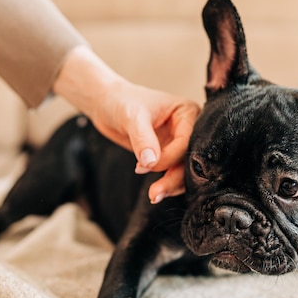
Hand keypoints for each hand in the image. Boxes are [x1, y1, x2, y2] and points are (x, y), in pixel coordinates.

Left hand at [53, 46, 200, 202]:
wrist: (108, 105)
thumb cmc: (122, 102)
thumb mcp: (132, 117)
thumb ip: (143, 139)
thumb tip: (151, 163)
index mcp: (188, 112)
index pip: (187, 141)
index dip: (170, 157)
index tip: (146, 166)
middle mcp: (189, 128)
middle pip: (190, 159)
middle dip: (174, 178)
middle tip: (155, 194)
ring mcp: (180, 143)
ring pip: (184, 170)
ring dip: (171, 185)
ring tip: (154, 196)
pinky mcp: (170, 154)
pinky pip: (174, 173)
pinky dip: (166, 183)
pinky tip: (155, 192)